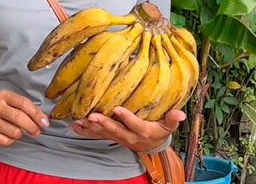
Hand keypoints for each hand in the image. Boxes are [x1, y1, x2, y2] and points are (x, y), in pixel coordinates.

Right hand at [0, 89, 48, 145]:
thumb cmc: (4, 110)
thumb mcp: (14, 103)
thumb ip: (28, 109)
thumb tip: (43, 120)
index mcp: (4, 95)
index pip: (24, 103)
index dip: (37, 114)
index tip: (45, 122)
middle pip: (19, 118)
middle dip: (32, 127)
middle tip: (37, 132)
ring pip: (14, 132)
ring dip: (20, 134)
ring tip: (17, 131)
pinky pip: (5, 141)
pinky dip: (10, 141)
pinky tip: (7, 135)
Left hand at [70, 107, 185, 152]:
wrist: (151, 145)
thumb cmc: (160, 131)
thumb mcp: (168, 126)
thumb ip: (172, 119)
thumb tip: (181, 113)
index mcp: (143, 132)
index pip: (135, 125)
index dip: (127, 118)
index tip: (118, 108)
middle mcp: (129, 137)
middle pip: (115, 131)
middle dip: (103, 124)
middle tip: (92, 116)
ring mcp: (118, 137)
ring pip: (103, 134)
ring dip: (91, 128)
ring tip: (80, 120)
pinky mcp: (111, 136)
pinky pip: (96, 135)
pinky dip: (85, 131)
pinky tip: (74, 125)